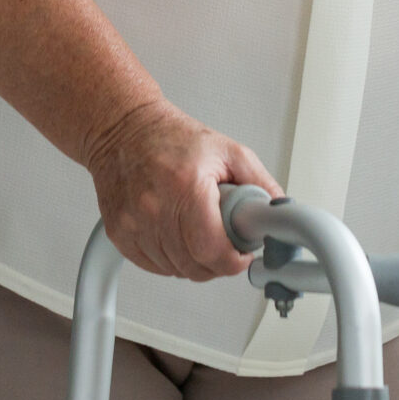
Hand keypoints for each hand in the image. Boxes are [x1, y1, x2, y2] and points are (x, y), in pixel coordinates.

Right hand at [81, 98, 281, 279]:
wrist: (124, 130)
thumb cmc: (172, 137)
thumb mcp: (228, 151)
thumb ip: (260, 183)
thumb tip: (279, 212)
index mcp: (186, 185)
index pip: (212, 248)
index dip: (234, 260)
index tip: (242, 255)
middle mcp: (155, 207)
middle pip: (195, 265)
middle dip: (218, 262)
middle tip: (227, 245)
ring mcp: (133, 224)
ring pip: (175, 270)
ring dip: (195, 262)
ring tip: (201, 233)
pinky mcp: (119, 234)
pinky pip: (154, 267)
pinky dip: (171, 261)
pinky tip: (179, 238)